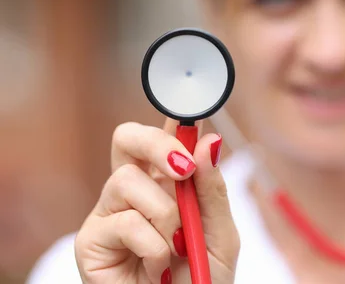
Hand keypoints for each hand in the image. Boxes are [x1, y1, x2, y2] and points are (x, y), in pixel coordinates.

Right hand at [74, 119, 239, 282]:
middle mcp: (135, 190)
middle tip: (182, 169)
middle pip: (126, 138)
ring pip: (127, 181)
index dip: (173, 117)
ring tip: (176, 246)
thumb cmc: (202, 276)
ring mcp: (110, 212)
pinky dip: (152, 245)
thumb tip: (208, 142)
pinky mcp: (92, 241)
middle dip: (156, 144)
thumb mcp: (220, 232)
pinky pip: (123, 221)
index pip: (164, 137)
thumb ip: (212, 190)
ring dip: (164, 215)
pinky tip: (157, 266)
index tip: (191, 109)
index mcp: (167, 182)